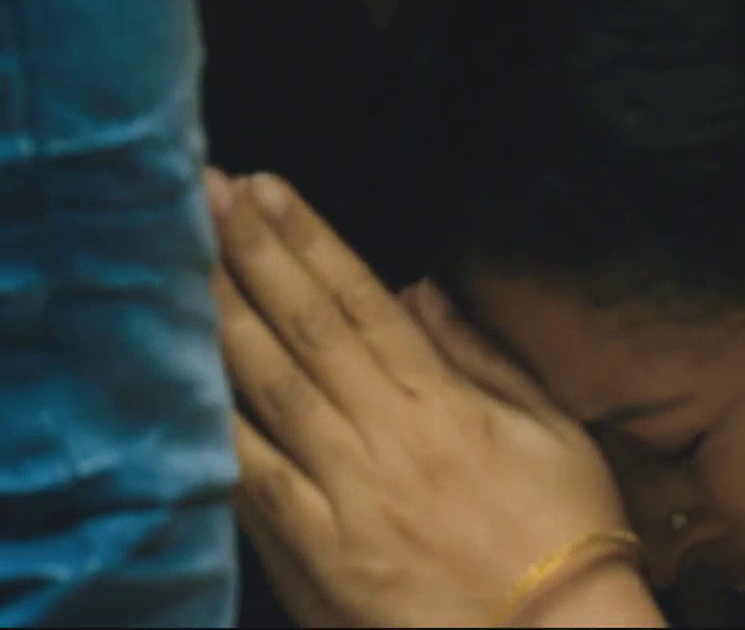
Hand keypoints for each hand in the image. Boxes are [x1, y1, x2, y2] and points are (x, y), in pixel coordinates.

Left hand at [206, 170, 660, 626]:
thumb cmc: (568, 534)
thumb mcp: (553, 432)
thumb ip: (485, 357)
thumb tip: (423, 291)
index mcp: (444, 402)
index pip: (362, 301)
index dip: (311, 240)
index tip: (268, 189)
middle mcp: (385, 438)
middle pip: (304, 330)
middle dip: (250, 255)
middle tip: (202, 194)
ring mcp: (346, 497)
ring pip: (268, 393)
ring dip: (220, 321)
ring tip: (179, 262)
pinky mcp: (319, 555)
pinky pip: (253, 484)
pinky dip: (214, 433)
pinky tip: (176, 387)